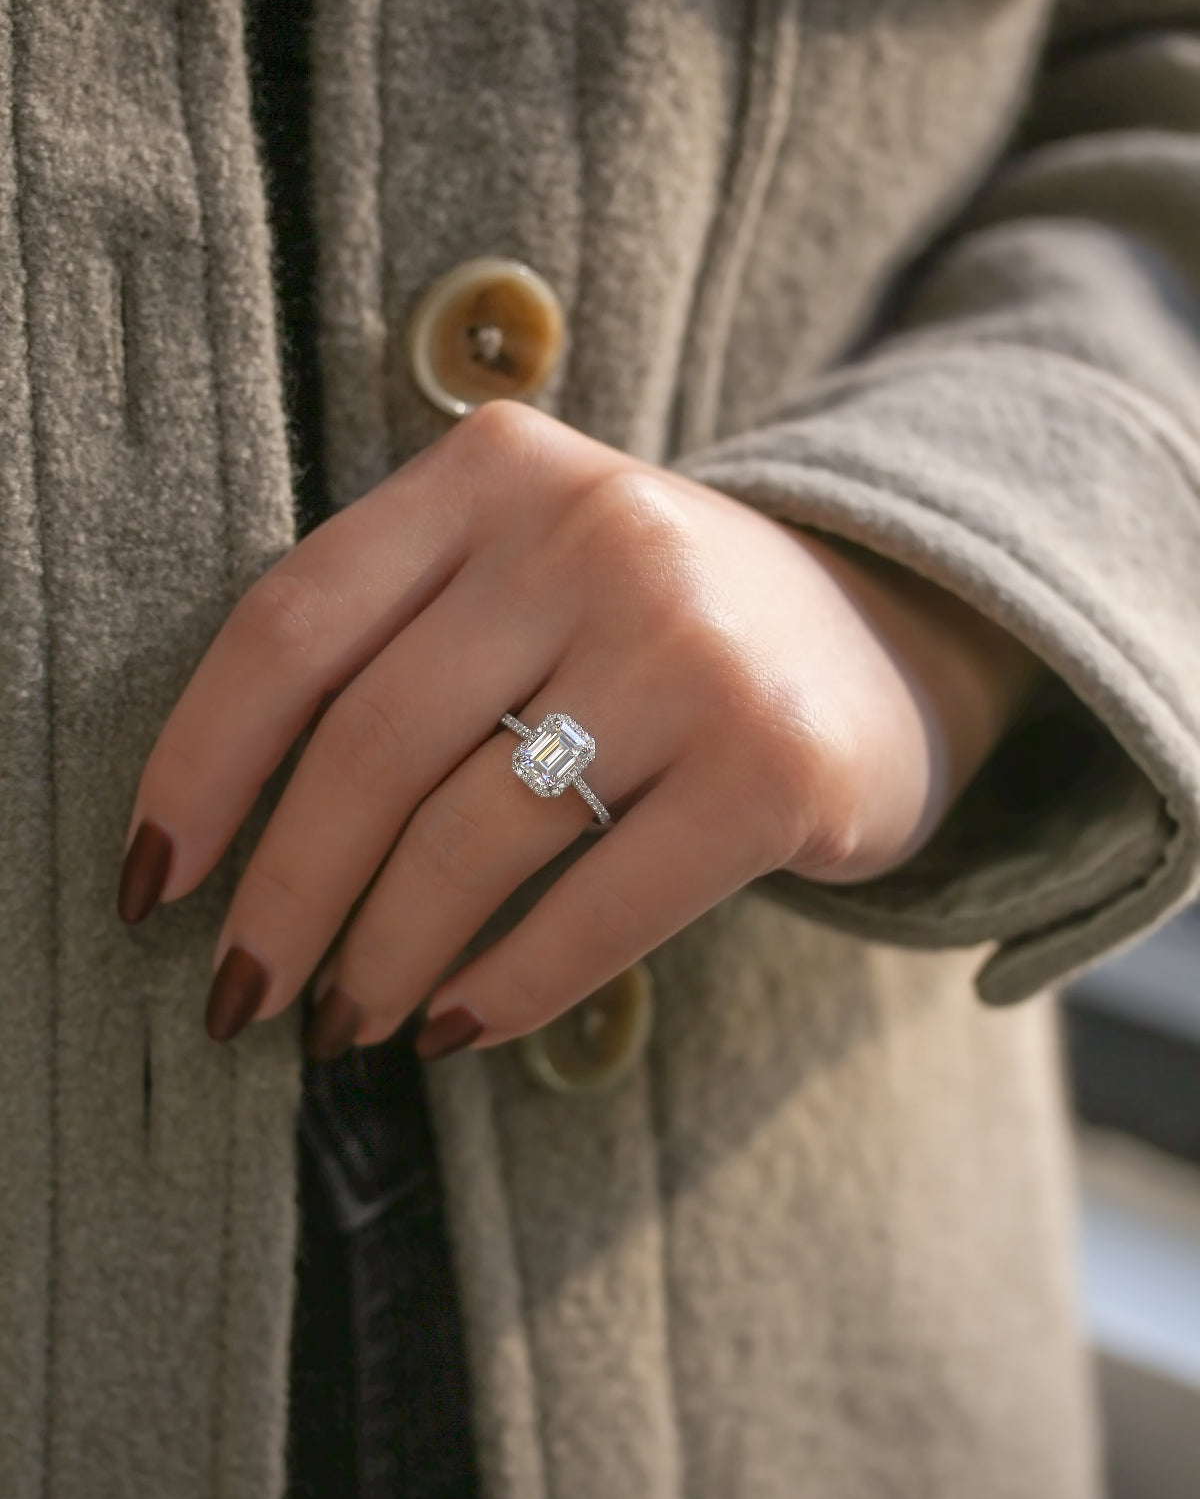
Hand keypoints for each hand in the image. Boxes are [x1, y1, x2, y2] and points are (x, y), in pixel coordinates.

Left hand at [116, 401, 1039, 1059]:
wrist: (882, 640)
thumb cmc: (655, 632)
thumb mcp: (527, 576)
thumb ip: (398, 643)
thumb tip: (237, 838)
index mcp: (497, 473)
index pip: (295, 623)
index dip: (201, 765)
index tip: (154, 879)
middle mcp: (594, 532)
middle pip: (371, 742)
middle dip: (283, 896)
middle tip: (246, 993)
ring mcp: (692, 644)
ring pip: (472, 834)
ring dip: (385, 956)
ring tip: (353, 1019)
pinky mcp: (772, 762)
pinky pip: (595, 905)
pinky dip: (506, 985)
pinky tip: (461, 1025)